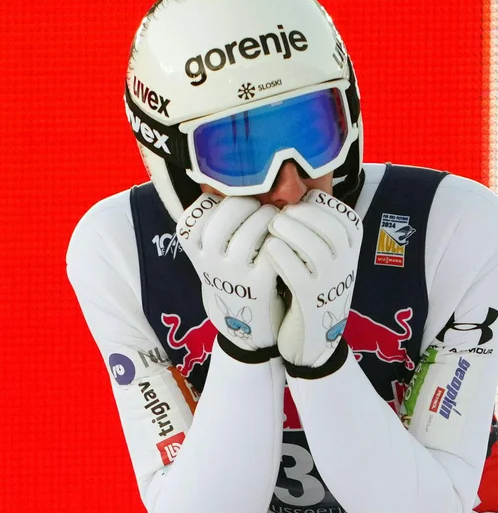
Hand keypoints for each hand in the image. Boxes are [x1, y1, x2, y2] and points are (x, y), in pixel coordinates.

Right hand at [175, 194, 284, 352]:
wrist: (245, 329)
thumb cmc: (234, 279)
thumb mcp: (214, 256)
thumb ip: (218, 226)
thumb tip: (234, 182)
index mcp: (195, 253)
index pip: (196, 215)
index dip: (217, 201)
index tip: (231, 202)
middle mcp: (211, 264)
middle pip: (224, 217)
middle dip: (247, 204)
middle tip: (260, 205)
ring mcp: (235, 276)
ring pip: (250, 233)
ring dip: (268, 218)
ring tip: (275, 218)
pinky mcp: (260, 287)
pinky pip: (272, 252)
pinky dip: (281, 240)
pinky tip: (285, 239)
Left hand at [265, 191, 362, 368]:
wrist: (313, 334)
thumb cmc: (310, 282)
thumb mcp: (321, 250)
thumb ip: (313, 223)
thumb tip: (290, 185)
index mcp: (352, 246)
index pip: (338, 212)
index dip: (313, 203)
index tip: (295, 204)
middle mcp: (347, 263)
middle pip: (327, 227)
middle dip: (299, 216)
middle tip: (278, 216)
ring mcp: (330, 283)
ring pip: (313, 248)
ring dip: (288, 232)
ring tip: (271, 228)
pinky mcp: (311, 300)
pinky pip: (295, 272)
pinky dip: (279, 255)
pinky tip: (269, 250)